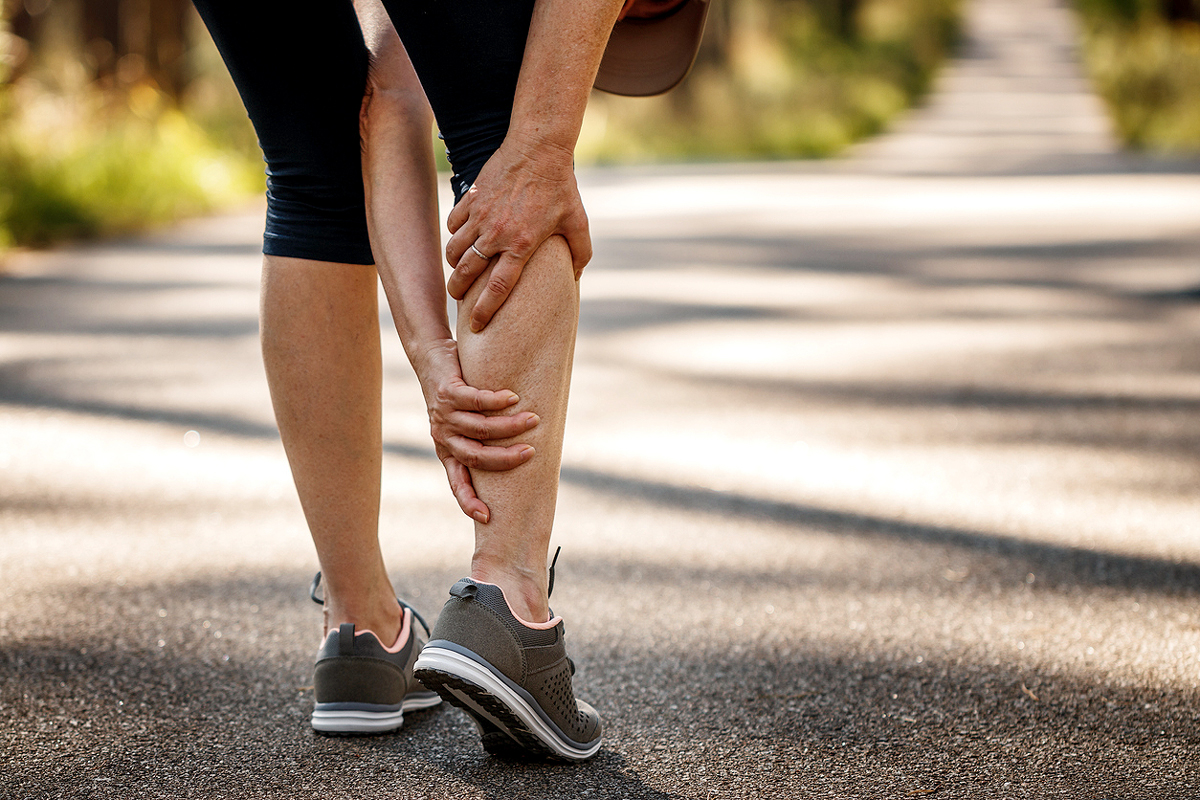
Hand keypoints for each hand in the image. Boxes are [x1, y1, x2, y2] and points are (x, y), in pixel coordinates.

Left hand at [417, 339, 538, 521]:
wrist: (430, 357)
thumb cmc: (456, 393)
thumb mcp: (463, 422)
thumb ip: (482, 438)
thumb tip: (520, 454)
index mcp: (446, 450)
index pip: (456, 483)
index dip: (469, 501)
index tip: (486, 517)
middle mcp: (443, 436)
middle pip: (475, 457)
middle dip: (505, 459)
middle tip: (530, 453)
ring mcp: (443, 415)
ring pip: (480, 428)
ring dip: (510, 426)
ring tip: (533, 420)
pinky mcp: (448, 392)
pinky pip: (476, 401)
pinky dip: (497, 401)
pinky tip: (513, 398)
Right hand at [444, 132, 590, 331]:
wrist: (539, 148)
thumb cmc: (562, 187)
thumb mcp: (578, 223)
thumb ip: (580, 254)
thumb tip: (575, 278)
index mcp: (522, 246)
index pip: (497, 289)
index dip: (483, 311)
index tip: (476, 326)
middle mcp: (497, 234)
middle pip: (466, 274)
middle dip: (458, 291)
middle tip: (458, 297)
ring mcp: (481, 216)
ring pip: (454, 250)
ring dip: (455, 264)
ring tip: (460, 269)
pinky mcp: (472, 198)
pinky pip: (453, 225)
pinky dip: (454, 235)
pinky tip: (462, 238)